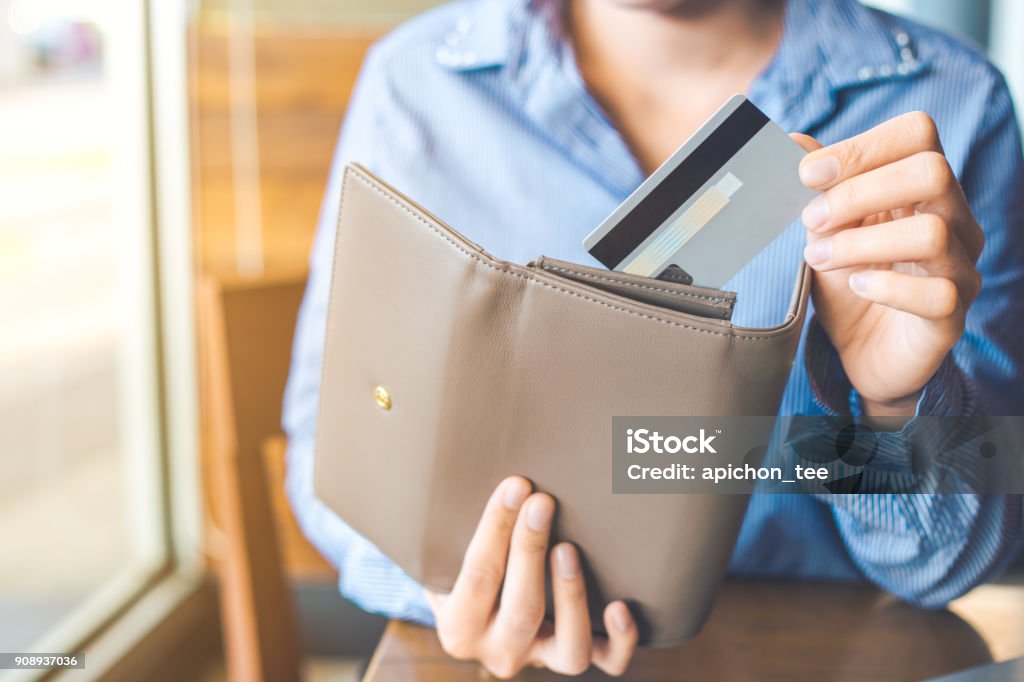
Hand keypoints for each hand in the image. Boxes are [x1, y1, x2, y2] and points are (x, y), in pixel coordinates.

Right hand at [424, 476, 636, 677]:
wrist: (478, 615)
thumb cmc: (463, 567)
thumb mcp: (446, 556)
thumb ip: (458, 530)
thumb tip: (496, 476)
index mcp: (458, 627)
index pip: (478, 577)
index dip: (496, 529)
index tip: (515, 485)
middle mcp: (499, 652)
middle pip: (522, 611)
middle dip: (531, 551)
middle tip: (543, 501)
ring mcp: (540, 658)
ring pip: (569, 648)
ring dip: (571, 597)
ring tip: (569, 549)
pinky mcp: (572, 656)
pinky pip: (608, 661)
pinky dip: (621, 640)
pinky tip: (621, 606)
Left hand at [791, 112, 982, 417]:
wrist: (860, 348)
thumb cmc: (849, 279)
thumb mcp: (825, 228)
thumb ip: (816, 186)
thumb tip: (791, 140)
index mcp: (922, 187)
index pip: (917, 133)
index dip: (861, 146)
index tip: (807, 174)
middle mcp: (954, 219)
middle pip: (933, 172)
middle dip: (859, 193)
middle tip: (811, 220)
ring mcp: (959, 267)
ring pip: (932, 234)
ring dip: (860, 244)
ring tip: (817, 259)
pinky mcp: (952, 315)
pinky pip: (938, 295)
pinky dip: (888, 289)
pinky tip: (858, 287)